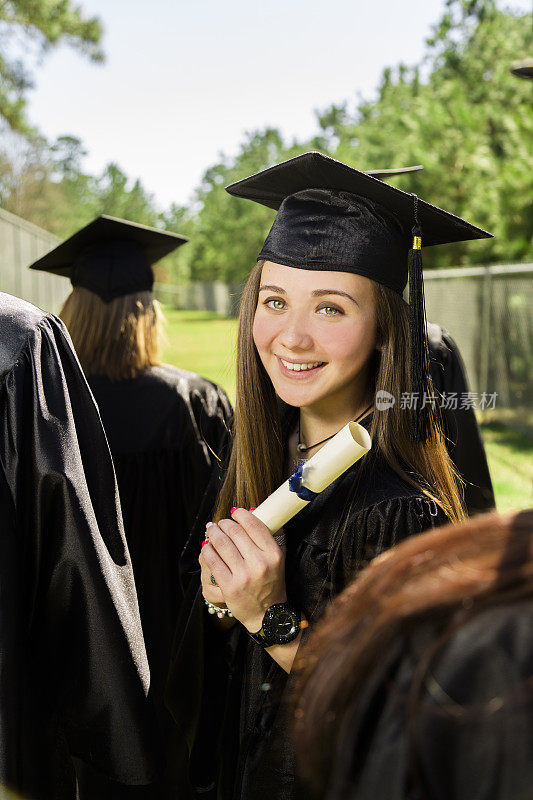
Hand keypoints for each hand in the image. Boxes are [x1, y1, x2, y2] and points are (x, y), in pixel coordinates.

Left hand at [200, 508, 285, 632]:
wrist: (267, 615)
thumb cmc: (272, 583)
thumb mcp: (279, 559)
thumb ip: (271, 535)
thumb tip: (256, 511)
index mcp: (273, 554)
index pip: (254, 525)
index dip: (241, 515)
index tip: (235, 512)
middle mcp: (260, 564)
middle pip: (235, 532)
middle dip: (224, 524)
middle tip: (220, 523)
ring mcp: (243, 576)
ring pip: (221, 544)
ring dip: (213, 533)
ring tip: (211, 530)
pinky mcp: (229, 587)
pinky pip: (213, 561)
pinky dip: (207, 550)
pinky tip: (207, 547)